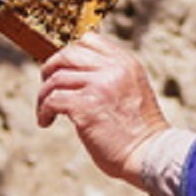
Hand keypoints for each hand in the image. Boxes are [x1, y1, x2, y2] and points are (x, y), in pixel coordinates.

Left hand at [36, 32, 168, 188]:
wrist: (151, 156)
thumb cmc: (140, 131)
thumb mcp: (132, 89)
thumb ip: (112, 76)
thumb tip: (77, 73)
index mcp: (126, 62)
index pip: (89, 40)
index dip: (69, 53)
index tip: (61, 70)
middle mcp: (113, 68)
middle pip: (67, 54)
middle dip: (50, 69)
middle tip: (46, 87)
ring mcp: (99, 85)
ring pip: (56, 78)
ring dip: (44, 95)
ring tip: (45, 112)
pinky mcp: (85, 106)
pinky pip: (52, 99)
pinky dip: (43, 111)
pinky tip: (46, 121)